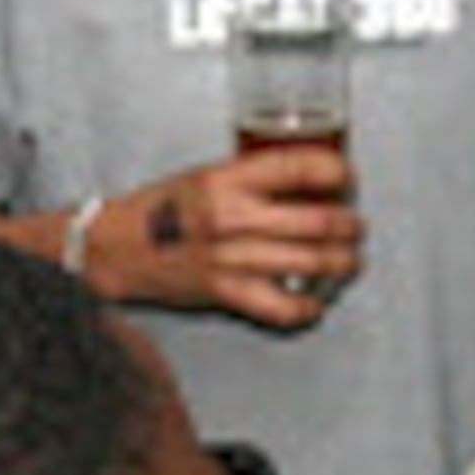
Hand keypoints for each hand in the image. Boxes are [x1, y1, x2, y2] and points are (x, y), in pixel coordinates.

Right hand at [118, 143, 360, 333]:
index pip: (303, 166)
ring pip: (314, 262)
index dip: (339, 172)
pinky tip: (315, 302)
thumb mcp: (208, 175)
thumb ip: (255, 176)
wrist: (118, 249)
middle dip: (351, 225)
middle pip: (320, 220)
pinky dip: (309, 308)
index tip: (348, 178)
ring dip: (343, 263)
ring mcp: (233, 257)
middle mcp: (234, 216)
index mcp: (229, 179)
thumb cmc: (162, 210)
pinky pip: (285, 307)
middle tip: (355, 225)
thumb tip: (310, 182)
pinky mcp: (228, 292)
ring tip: (349, 260)